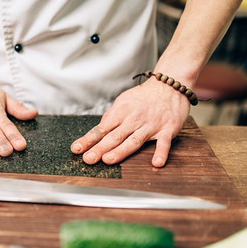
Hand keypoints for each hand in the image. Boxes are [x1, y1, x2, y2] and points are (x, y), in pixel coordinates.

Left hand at [71, 78, 189, 166]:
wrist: (169, 85)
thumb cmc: (144, 97)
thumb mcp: (123, 101)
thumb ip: (112, 117)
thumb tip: (99, 130)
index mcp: (121, 113)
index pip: (101, 129)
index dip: (88, 140)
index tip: (77, 149)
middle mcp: (133, 120)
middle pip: (114, 137)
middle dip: (100, 148)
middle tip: (88, 159)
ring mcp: (150, 125)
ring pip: (133, 140)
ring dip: (121, 151)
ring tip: (109, 160)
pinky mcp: (167, 129)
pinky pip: (164, 142)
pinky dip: (161, 152)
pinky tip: (156, 163)